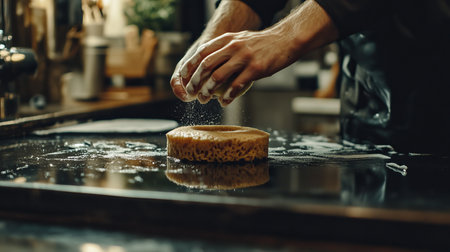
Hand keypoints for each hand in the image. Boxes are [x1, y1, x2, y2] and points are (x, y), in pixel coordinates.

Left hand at [169, 0, 337, 105]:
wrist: (285, 41)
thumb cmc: (262, 44)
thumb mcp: (240, 39)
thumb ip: (225, 49)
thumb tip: (208, 63)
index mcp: (227, 39)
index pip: (201, 52)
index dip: (190, 67)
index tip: (183, 78)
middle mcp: (233, 47)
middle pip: (206, 66)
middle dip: (195, 82)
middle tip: (192, 94)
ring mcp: (244, 57)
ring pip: (218, 77)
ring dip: (208, 91)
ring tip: (205, 100)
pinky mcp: (255, 69)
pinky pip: (236, 86)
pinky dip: (228, 96)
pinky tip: (225, 103)